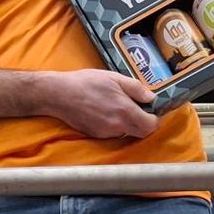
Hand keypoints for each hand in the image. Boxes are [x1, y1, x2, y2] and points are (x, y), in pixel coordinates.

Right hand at [38, 69, 157, 139]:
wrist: (59, 94)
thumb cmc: (86, 82)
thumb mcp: (114, 78)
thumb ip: (136, 89)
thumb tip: (152, 98)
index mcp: (126, 111)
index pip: (151, 126)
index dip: (154, 118)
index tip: (151, 109)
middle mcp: (118, 126)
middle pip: (141, 133)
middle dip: (143, 123)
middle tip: (137, 109)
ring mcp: (106, 133)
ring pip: (126, 132)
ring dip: (127, 123)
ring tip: (115, 106)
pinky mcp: (96, 135)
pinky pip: (112, 132)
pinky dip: (113, 124)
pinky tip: (103, 111)